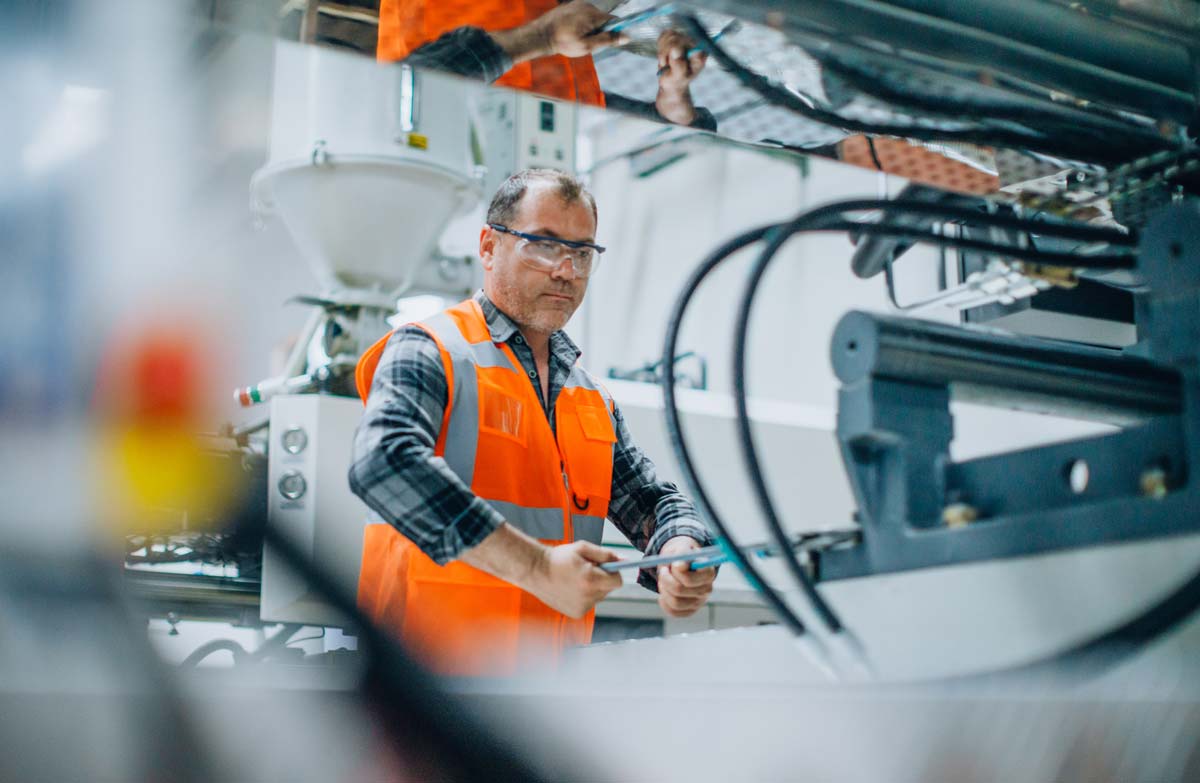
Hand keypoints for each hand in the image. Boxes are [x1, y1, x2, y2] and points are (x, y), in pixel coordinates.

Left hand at [491, 1, 626, 63]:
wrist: (540, 35)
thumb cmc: (563, 42)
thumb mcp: (587, 46)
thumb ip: (607, 40)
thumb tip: (626, 36)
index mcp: (593, 14)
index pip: (613, 20)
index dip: (615, 32)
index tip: (610, 42)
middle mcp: (587, 5)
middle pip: (603, 19)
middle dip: (600, 31)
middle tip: (587, 43)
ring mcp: (577, 4)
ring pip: (592, 17)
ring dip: (590, 28)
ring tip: (577, 38)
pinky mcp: (570, 6)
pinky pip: (583, 15)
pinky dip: (582, 24)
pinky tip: (572, 32)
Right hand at [527, 540, 623, 617]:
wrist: (535, 570)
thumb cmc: (558, 558)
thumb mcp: (583, 548)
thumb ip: (606, 554)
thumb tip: (623, 560)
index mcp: (591, 580)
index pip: (618, 582)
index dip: (614, 573)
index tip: (608, 567)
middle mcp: (588, 597)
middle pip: (608, 589)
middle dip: (602, 579)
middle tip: (587, 569)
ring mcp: (581, 607)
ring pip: (598, 596)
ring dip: (593, 587)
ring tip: (576, 578)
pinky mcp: (576, 613)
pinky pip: (588, 603)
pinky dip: (584, 596)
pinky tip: (570, 587)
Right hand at [655, 29, 706, 124]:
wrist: (673, 90)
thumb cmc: (677, 89)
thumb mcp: (677, 82)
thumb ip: (678, 66)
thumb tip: (677, 51)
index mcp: (700, 55)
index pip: (684, 45)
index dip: (673, 53)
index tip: (669, 64)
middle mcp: (697, 46)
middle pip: (675, 38)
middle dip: (666, 53)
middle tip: (666, 66)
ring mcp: (688, 41)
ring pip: (668, 36)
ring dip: (663, 51)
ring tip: (666, 64)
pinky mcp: (679, 38)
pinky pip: (664, 36)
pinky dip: (661, 47)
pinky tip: (665, 57)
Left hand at [656, 536, 715, 617]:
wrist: (681, 562)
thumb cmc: (682, 554)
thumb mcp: (682, 548)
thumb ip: (682, 553)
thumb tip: (679, 566)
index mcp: (708, 573)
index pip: (688, 579)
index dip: (675, 572)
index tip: (672, 564)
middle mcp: (707, 589)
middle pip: (679, 590)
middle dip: (666, 580)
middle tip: (663, 570)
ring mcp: (699, 602)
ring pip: (675, 603)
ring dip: (664, 590)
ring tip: (664, 579)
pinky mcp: (690, 610)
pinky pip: (673, 612)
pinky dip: (664, 602)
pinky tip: (665, 591)